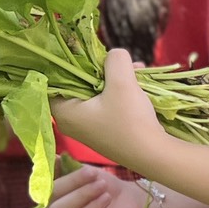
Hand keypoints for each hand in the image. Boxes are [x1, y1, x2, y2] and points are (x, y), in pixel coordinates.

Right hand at [43, 164, 145, 207]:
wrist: (128, 202)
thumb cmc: (101, 186)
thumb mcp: (84, 173)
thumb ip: (65, 166)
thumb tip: (51, 156)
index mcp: (47, 204)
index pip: (49, 194)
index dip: (69, 182)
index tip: (90, 171)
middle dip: (81, 195)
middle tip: (101, 184)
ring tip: (106, 197)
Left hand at [51, 48, 164, 169]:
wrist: (154, 155)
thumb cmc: (131, 121)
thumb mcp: (122, 82)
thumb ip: (115, 60)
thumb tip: (114, 54)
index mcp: (64, 111)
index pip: (55, 79)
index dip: (71, 62)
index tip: (89, 52)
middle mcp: (71, 121)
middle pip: (78, 84)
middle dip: (100, 69)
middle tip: (118, 61)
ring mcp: (88, 127)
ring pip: (95, 92)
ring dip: (113, 79)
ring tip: (135, 71)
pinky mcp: (104, 130)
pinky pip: (105, 104)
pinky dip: (119, 93)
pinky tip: (137, 85)